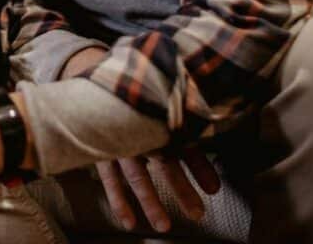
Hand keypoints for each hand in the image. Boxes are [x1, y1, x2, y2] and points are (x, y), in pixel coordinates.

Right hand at [61, 47, 220, 231]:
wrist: (97, 86)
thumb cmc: (139, 102)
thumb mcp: (162, 111)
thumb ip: (187, 131)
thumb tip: (210, 145)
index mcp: (159, 117)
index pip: (183, 142)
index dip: (199, 165)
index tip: (214, 189)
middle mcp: (139, 130)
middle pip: (164, 162)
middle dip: (181, 188)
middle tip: (198, 213)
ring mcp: (118, 141)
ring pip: (136, 175)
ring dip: (150, 201)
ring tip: (163, 226)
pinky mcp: (99, 150)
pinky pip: (110, 179)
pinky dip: (118, 200)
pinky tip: (128, 221)